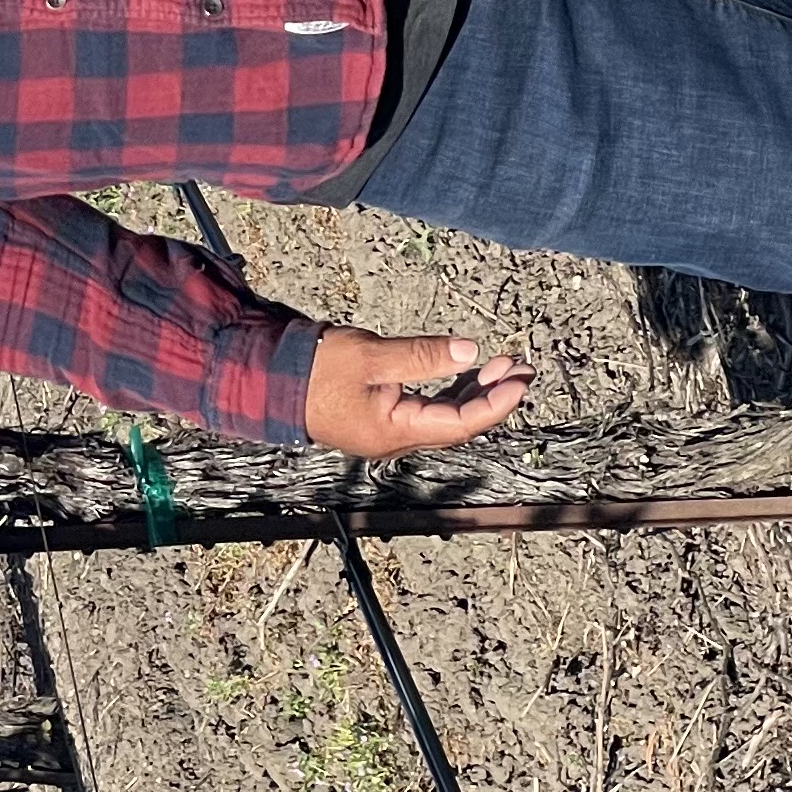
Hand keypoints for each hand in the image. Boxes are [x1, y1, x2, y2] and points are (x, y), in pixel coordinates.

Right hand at [303, 328, 535, 457]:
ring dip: (474, 392)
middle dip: (492, 396)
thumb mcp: (371, 357)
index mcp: (396, 431)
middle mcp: (396, 439)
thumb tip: (469, 352)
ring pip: (444, 417)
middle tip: (520, 368)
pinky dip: (450, 392)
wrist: (270, 382)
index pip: (460, 423)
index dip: (495, 403)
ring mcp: (388, 432)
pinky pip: (427, 410)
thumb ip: (421, 356)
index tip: (519, 380)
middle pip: (458, 424)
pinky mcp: (380, 418)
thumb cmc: (315, 369)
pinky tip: (465, 372)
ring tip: (501, 365)